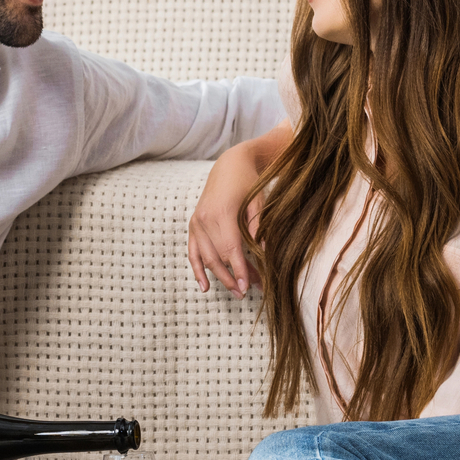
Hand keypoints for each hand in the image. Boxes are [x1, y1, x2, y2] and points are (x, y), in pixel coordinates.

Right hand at [189, 123, 289, 296]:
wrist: (229, 165)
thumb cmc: (249, 183)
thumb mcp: (259, 203)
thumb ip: (259, 230)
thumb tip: (267, 257)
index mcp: (222, 213)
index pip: (230, 250)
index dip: (239, 271)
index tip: (248, 287)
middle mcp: (205, 219)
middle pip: (218, 257)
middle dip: (231, 278)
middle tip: (245, 293)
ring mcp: (196, 223)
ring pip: (206, 258)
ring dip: (219, 277)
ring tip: (235, 292)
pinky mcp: (192, 224)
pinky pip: (192, 252)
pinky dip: (197, 270)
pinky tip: (204, 286)